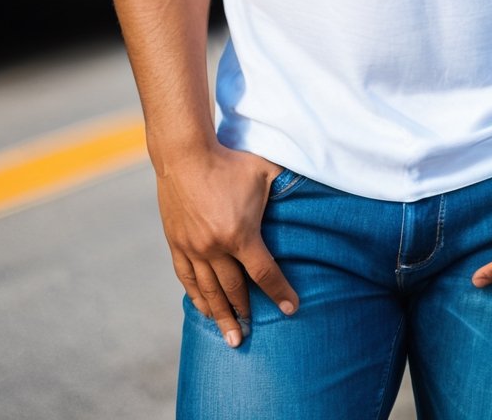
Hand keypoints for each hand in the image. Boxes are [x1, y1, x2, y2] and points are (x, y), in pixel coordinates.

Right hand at [155, 143, 298, 346]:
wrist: (185, 154)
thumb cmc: (230, 160)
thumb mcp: (264, 170)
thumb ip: (286, 184)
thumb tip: (314, 179)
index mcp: (240, 234)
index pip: (264, 273)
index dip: (280, 292)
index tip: (291, 308)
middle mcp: (215, 247)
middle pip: (235, 290)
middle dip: (246, 313)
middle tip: (252, 333)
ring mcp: (194, 248)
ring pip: (209, 291)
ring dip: (221, 316)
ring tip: (231, 337)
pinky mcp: (177, 243)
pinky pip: (187, 278)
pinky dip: (197, 297)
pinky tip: (204, 310)